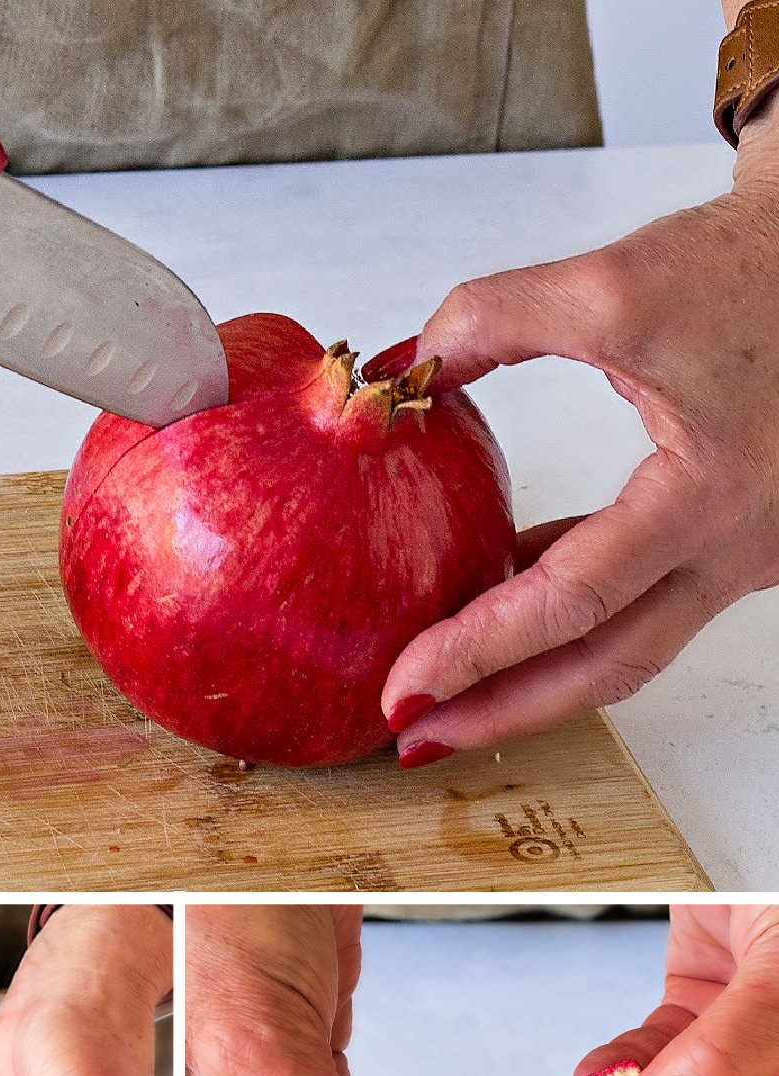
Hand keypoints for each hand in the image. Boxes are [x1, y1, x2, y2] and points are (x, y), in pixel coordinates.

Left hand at [382, 112, 778, 760]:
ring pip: (628, 648)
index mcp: (709, 499)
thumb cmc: (758, 268)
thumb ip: (495, 318)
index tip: (404, 686)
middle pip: (605, 668)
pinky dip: (570, 619)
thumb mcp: (615, 285)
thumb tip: (406, 370)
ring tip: (447, 694)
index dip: (478, 652)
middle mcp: (737, 550)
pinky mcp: (731, 542)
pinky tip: (501, 607)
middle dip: (502, 710)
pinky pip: (644, 604)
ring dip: (535, 678)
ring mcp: (742, 556)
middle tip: (416, 735)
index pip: (570, 607)